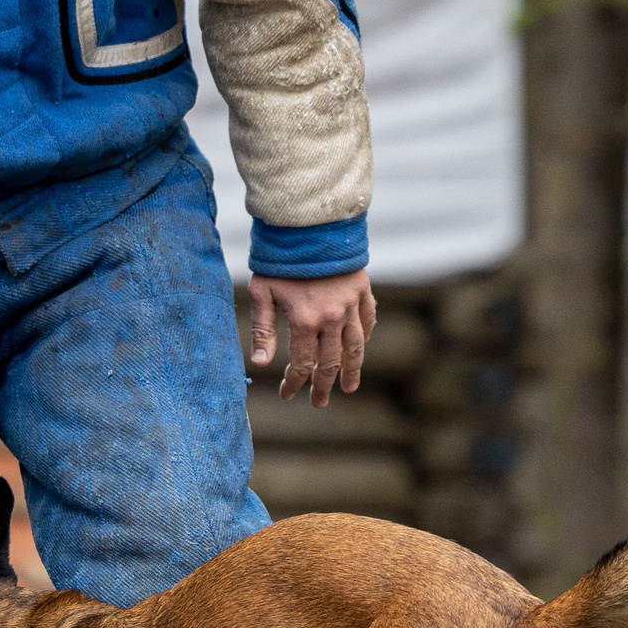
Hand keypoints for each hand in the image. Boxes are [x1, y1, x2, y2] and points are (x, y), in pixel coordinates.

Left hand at [247, 270, 375, 407]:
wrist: (310, 224)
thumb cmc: (279, 259)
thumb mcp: (262, 293)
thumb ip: (262, 330)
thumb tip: (260, 365)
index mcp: (305, 320)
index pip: (302, 364)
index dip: (294, 383)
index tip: (287, 394)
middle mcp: (332, 317)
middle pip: (330, 363)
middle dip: (322, 386)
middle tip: (318, 403)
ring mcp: (351, 304)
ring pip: (354, 347)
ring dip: (352, 370)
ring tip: (350, 388)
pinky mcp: (362, 290)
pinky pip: (367, 320)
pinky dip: (364, 337)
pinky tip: (360, 348)